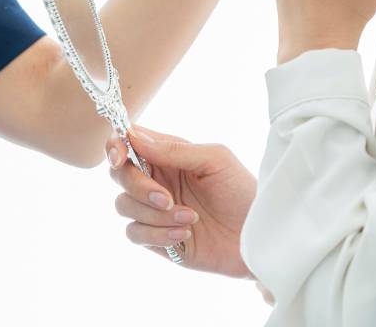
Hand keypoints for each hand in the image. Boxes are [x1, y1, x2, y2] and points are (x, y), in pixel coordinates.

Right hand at [108, 127, 255, 278]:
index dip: (115, 147)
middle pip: (119, 176)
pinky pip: (135, 234)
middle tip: (166, 198)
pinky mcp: (157, 238)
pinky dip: (157, 234)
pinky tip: (185, 234)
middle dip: (138, 186)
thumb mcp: (214, 160)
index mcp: (166, 156)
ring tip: (190, 218)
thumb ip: (173, 149)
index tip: (120, 157)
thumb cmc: (242, 190)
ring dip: (154, 214)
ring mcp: (154, 211)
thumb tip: (132, 136)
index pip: (126, 143)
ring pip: (123, 206)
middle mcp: (155, 180)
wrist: (260, 236)